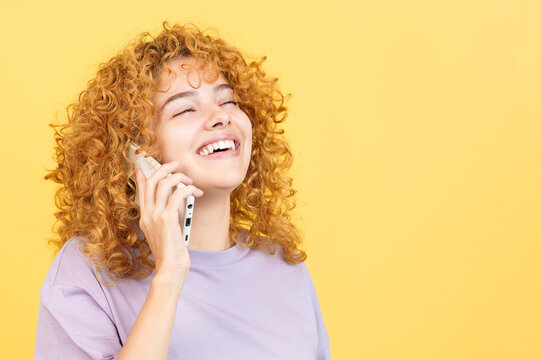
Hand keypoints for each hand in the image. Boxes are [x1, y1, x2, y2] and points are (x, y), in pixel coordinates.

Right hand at [134, 161, 203, 280]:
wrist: (170, 269)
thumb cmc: (171, 253)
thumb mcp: (163, 233)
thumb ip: (164, 217)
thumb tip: (173, 204)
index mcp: (145, 217)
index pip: (141, 190)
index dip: (143, 176)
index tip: (143, 166)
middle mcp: (147, 214)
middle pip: (152, 181)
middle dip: (164, 168)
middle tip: (176, 165)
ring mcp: (156, 215)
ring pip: (163, 183)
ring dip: (179, 177)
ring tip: (191, 180)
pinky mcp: (167, 218)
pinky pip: (177, 194)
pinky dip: (188, 189)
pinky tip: (196, 192)